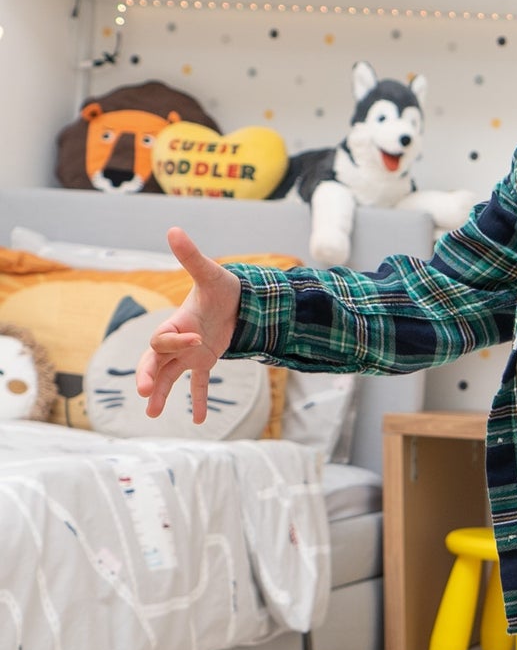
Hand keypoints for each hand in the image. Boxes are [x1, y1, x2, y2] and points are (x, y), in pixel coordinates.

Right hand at [136, 227, 241, 424]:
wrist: (239, 298)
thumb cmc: (222, 286)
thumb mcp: (210, 273)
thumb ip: (190, 257)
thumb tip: (174, 229)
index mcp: (176, 322)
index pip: (162, 339)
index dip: (175, 342)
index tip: (196, 340)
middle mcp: (177, 340)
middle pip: (154, 360)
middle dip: (148, 374)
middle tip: (143, 391)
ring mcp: (188, 353)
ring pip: (169, 376)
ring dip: (161, 393)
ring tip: (152, 414)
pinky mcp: (204, 361)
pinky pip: (197, 384)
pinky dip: (198, 400)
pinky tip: (199, 420)